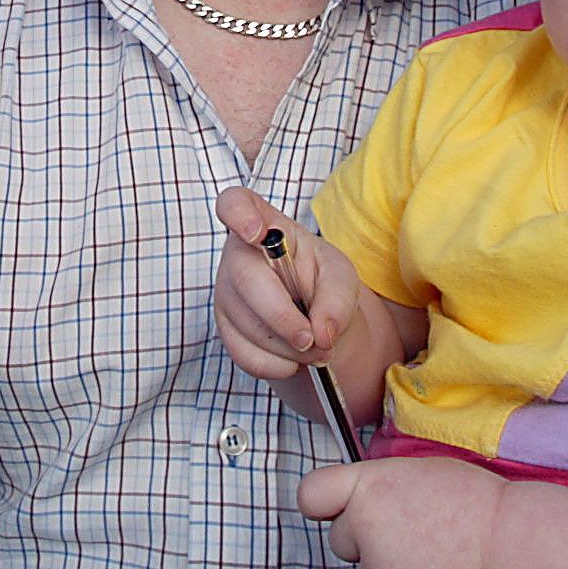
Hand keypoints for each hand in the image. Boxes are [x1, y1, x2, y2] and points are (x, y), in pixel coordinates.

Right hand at [211, 186, 359, 377]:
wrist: (314, 319)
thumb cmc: (322, 282)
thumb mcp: (342, 278)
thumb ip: (337, 300)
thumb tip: (320, 333)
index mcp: (266, 225)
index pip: (235, 204)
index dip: (239, 214)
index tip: (255, 232)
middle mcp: (237, 254)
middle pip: (245, 280)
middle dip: (283, 318)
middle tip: (316, 340)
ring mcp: (226, 292)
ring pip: (248, 324)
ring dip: (289, 348)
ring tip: (316, 349)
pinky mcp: (225, 327)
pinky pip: (243, 353)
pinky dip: (276, 365)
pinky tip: (293, 360)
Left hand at [299, 457, 511, 568]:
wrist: (512, 545)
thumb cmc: (473, 503)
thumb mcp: (419, 472)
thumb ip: (380, 484)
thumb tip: (357, 500)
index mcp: (369, 485)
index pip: (313, 494)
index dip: (324, 503)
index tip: (334, 507)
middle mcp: (364, 527)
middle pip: (341, 540)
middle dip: (367, 541)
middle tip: (414, 534)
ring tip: (437, 556)